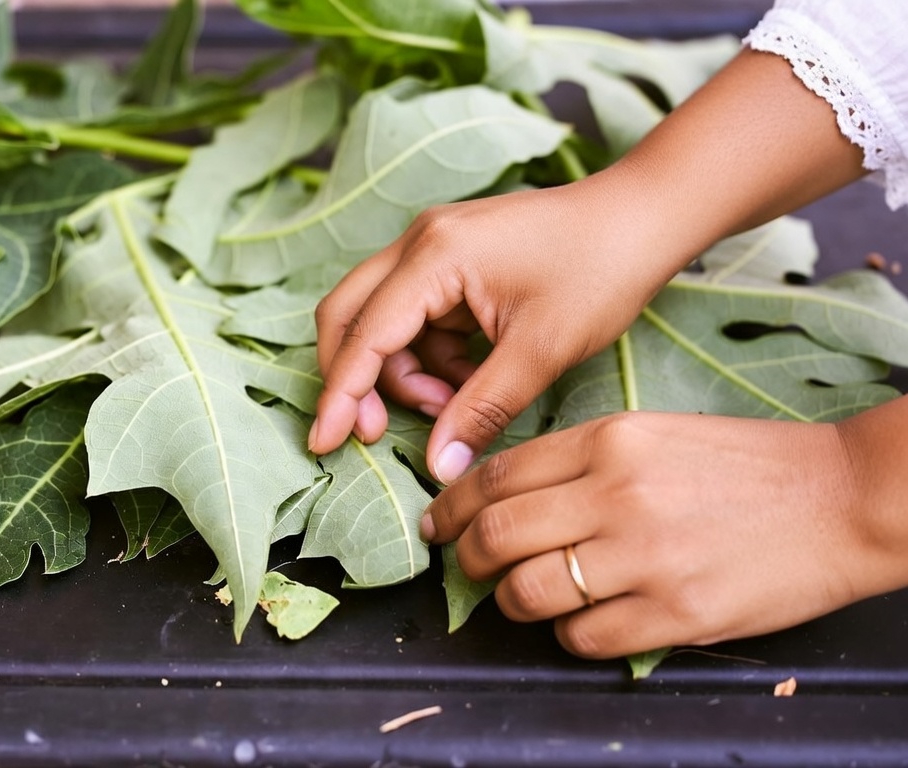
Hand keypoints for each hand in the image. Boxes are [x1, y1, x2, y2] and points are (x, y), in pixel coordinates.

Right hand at [310, 180, 676, 481]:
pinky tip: (471, 381)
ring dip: (404, 374)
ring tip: (457, 405)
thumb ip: (481, 410)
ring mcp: (431, 249)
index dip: (340, 395)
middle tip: (377, 432)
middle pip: (348, 319)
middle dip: (356, 381)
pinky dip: (431, 359)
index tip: (322, 443)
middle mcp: (418, 244)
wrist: (644, 217)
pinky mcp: (450, 262)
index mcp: (433, 256)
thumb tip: (438, 466)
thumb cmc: (601, 269)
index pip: (363, 335)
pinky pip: (416, 321)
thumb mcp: (541, 351)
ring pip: (381, 324)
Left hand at [423, 411, 879, 657]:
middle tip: (461, 564)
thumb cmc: (744, 465)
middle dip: (463, 555)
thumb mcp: (653, 434)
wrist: (840, 499)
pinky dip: (567, 634)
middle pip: (497, 533)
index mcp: (610, 441)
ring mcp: (646, 556)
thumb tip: (503, 496)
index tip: (437, 521)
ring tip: (520, 596)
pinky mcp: (676, 612)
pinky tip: (581, 620)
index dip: (453, 504)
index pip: (498, 475)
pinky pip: (584, 636)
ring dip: (510, 600)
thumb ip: (579, 461)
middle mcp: (618, 494)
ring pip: (529, 591)